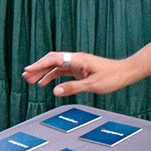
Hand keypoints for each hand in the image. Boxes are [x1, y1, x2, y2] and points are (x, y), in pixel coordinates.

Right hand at [22, 50, 140, 96]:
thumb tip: (54, 91)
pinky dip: (52, 76)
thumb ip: (73, 88)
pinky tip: (45, 83)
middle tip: (25, 77)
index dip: (39, 65)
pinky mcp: (80, 69)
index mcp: (78, 59)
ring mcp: (77, 64)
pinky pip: (62, 71)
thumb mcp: (92, 85)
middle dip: (38, 68)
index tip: (28, 70)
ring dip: (44, 72)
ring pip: (56, 66)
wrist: (125, 73)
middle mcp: (76, 59)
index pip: (54, 59)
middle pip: (52, 61)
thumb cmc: (112, 77)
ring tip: (31, 81)